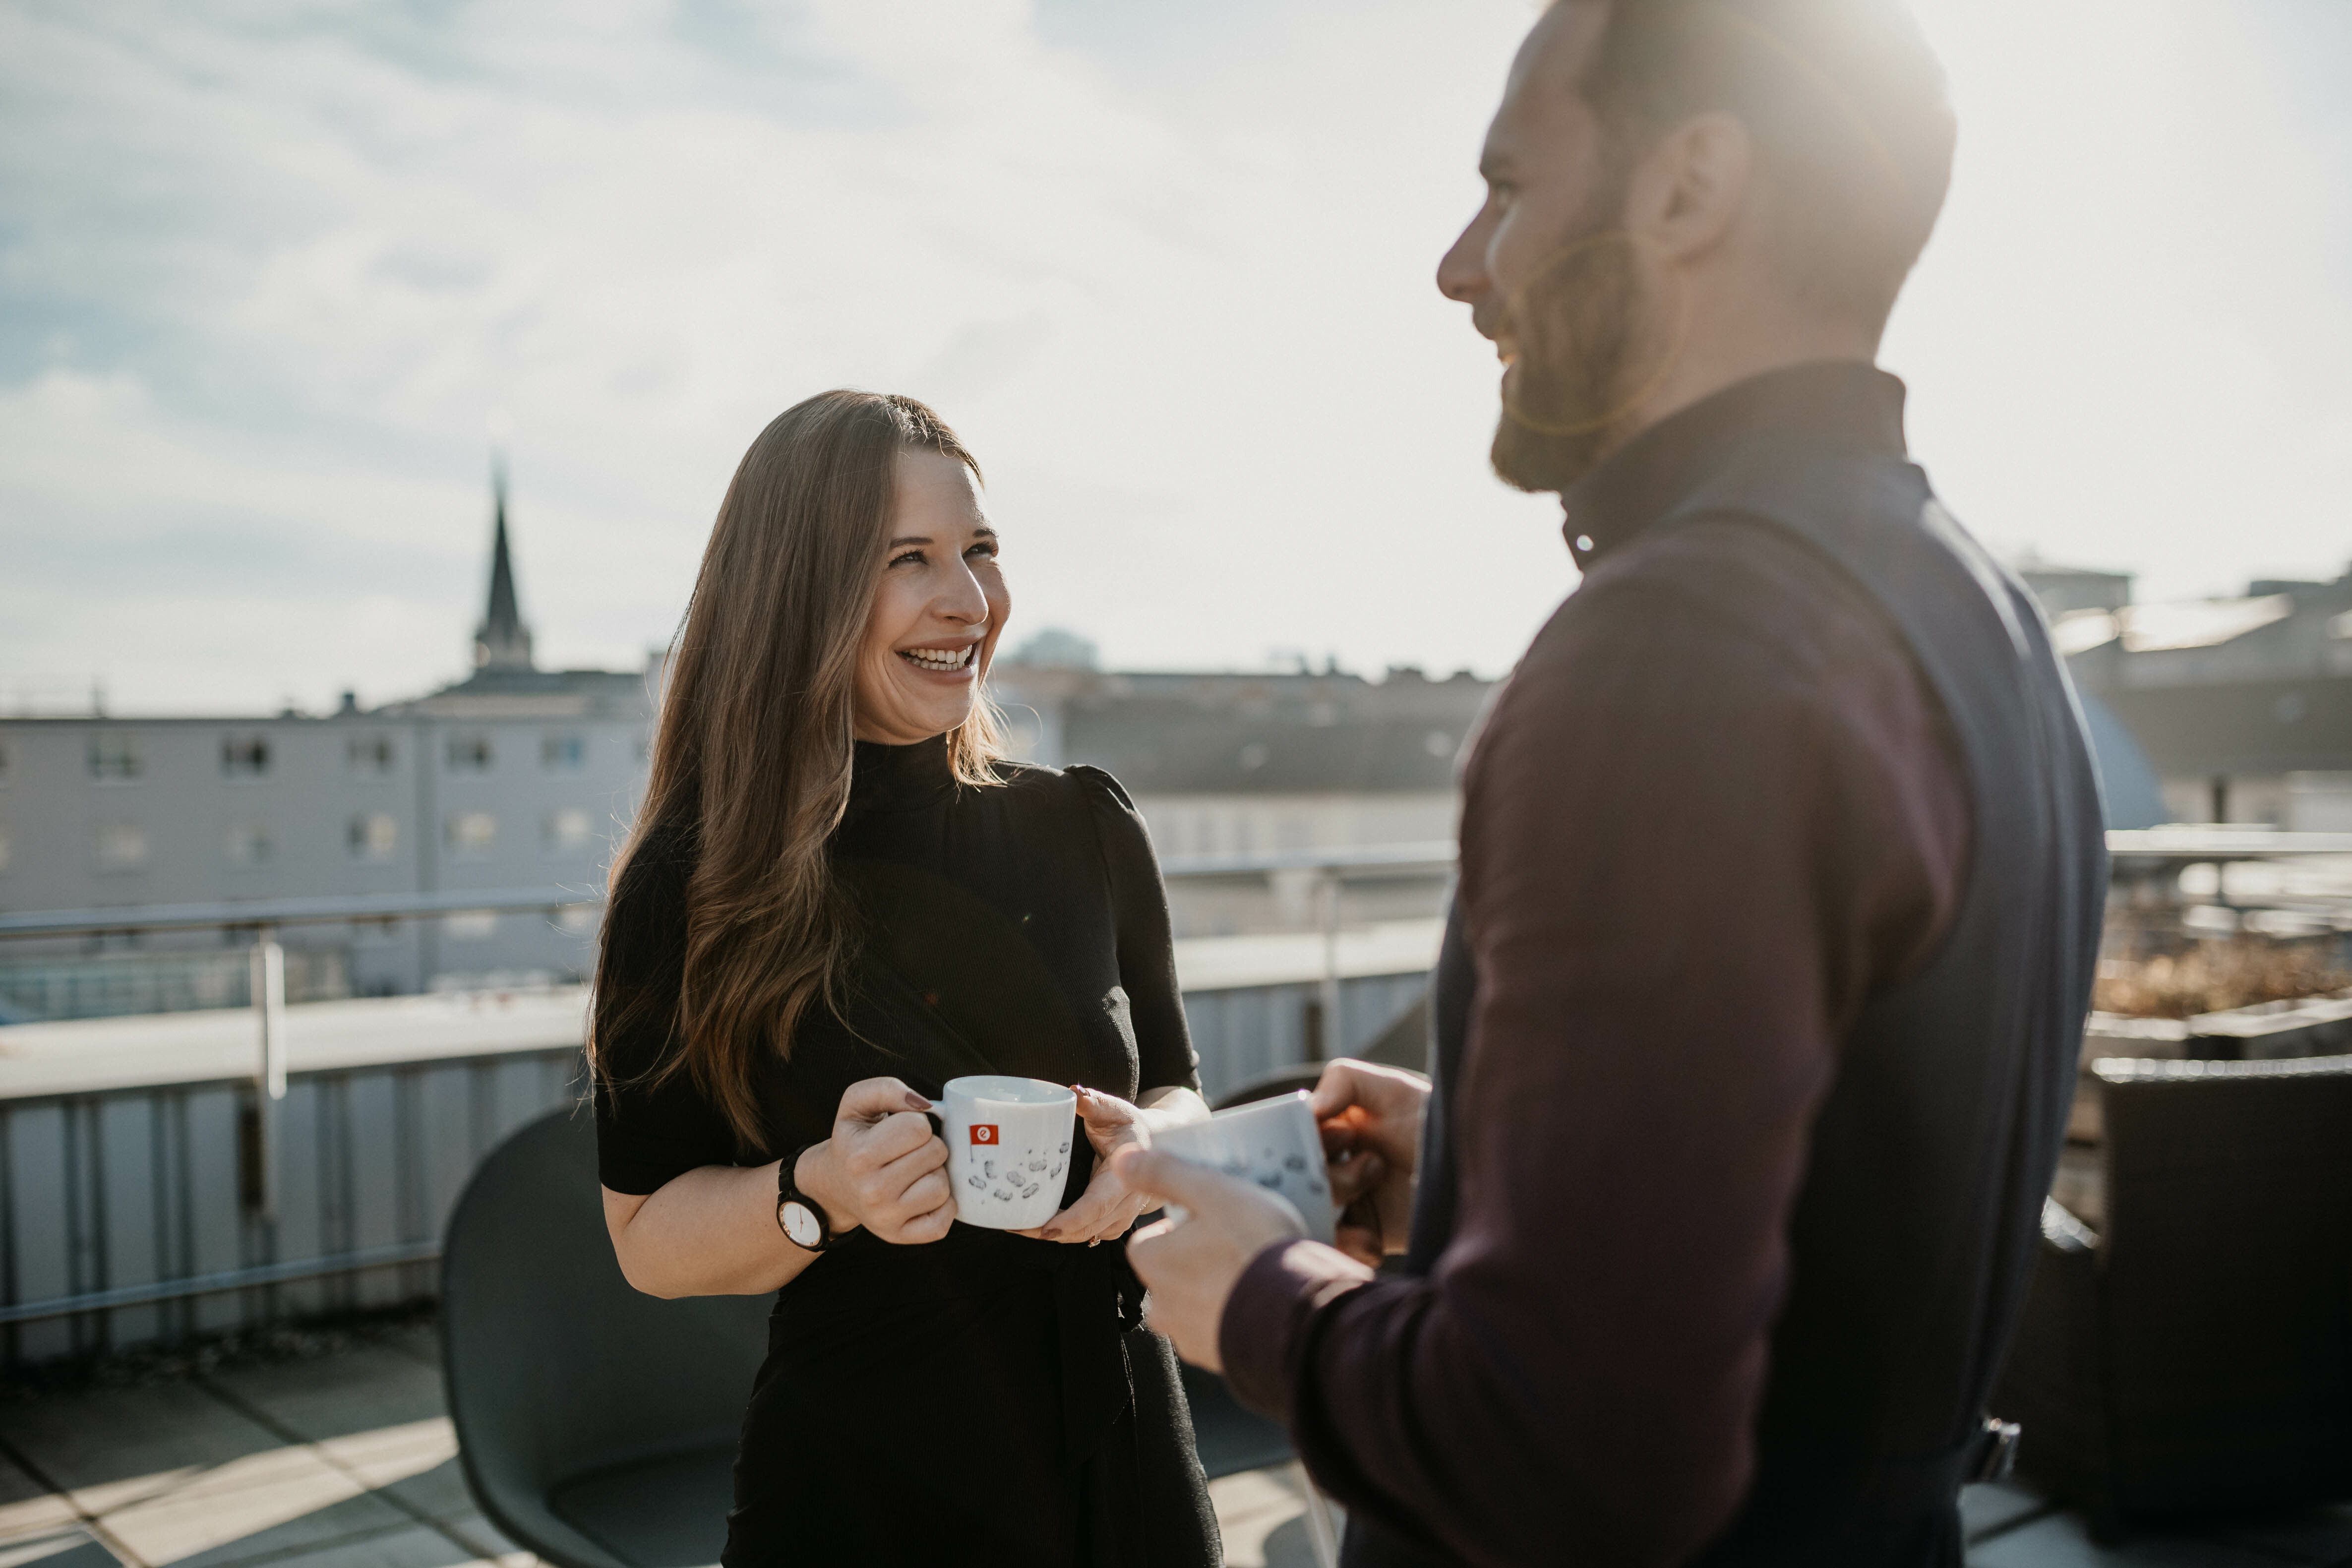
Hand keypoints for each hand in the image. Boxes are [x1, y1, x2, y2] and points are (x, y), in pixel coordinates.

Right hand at [797, 1077, 952, 1245]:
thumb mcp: (857, 1103)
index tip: (901, 1131)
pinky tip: (921, 1194)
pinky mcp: (901, 1237)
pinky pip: (945, 1220)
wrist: (836, 1185)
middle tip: (907, 1152)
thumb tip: (925, 1104)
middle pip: (936, 1153)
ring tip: (913, 1173)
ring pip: (943, 1186)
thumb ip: (887, 1089)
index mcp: (860, 1156)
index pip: (919, 1127)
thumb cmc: (854, 1139)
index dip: (917, 1123)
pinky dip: (942, 1206)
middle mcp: (871, 1191)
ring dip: (935, 1174)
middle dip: (928, 1146)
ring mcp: (887, 1218)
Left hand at [1026, 1085, 1179, 1244]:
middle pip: (1086, 1228)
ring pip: (1085, 1235)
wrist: (1153, 1147)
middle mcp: (1126, 1204)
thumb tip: (1076, 1092)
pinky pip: (1086, 1234)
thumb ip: (1096, 1103)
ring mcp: (1120, 1217)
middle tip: (1014, 1225)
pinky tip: (1037, 1225)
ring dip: (1052, 1235)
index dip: (1071, 1220)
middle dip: (1049, 1232)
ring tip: (1017, 1224)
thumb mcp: (1115, 1110)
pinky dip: (1062, 1233)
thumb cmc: (1130, 1127)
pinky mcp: (1112, 1223)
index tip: (1045, 1228)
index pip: (1098, 1205)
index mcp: (1126, 1178)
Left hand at [1116, 1145, 1309, 1371]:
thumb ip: (1164, 1174)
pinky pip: (1218, 1333)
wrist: (1296, 1317)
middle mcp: (1161, 1306)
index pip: (1148, 1240)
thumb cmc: (1253, 1248)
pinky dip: (1233, 1319)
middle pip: (1170, 1274)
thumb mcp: (1212, 1192)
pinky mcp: (1218, 1360)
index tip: (1211, 1223)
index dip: (1178, 1228)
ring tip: (1253, 1277)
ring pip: (1192, 1306)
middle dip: (1195, 1262)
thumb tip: (1121, 1159)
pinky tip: (1261, 1304)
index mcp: (1152, 1263)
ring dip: (1214, 1293)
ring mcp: (1189, 1338)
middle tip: (1237, 1247)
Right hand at [1314, 1059, 1429, 1266]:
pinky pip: (1337, 1248)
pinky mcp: (1368, 1236)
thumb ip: (1344, 1080)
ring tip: (1377, 1181)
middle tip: (1370, 1163)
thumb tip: (1308, 1109)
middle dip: (1329, 1171)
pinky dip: (1348, 1246)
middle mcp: (1338, 1166)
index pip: (1295, 1138)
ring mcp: (1352, 1203)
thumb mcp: (1392, 1089)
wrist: (1484, 1171)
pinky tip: (1370, 1237)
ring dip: (1339, 1198)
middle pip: (1298, 1177)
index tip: (1344, 1135)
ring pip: (1311, 1211)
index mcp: (1337, 1130)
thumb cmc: (1437, 1122)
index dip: (1313, 1138)